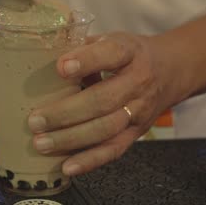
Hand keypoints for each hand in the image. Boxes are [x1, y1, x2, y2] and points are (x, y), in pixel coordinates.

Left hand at [28, 32, 184, 175]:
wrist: (170, 71)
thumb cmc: (129, 55)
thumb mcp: (111, 40)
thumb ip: (82, 47)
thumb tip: (42, 59)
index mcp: (129, 51)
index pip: (111, 53)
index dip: (86, 60)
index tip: (60, 67)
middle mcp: (138, 82)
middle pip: (103, 100)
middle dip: (66, 112)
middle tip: (36, 120)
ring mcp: (139, 110)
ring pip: (106, 128)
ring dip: (71, 139)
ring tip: (42, 143)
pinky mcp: (137, 132)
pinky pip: (114, 149)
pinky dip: (90, 160)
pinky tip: (67, 166)